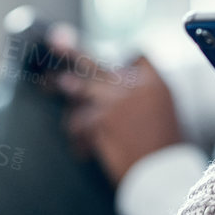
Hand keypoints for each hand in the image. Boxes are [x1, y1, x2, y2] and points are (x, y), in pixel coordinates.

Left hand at [50, 27, 182, 184]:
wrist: (164, 175)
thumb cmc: (164, 148)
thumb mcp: (163, 113)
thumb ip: (141, 94)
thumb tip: (109, 83)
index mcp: (156, 83)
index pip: (138, 57)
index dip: (124, 59)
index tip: (113, 57)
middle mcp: (136, 86)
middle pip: (100, 62)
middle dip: (74, 50)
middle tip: (54, 39)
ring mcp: (117, 100)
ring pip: (81, 87)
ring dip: (66, 87)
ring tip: (50, 84)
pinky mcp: (102, 120)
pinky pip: (79, 121)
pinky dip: (78, 135)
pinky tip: (82, 149)